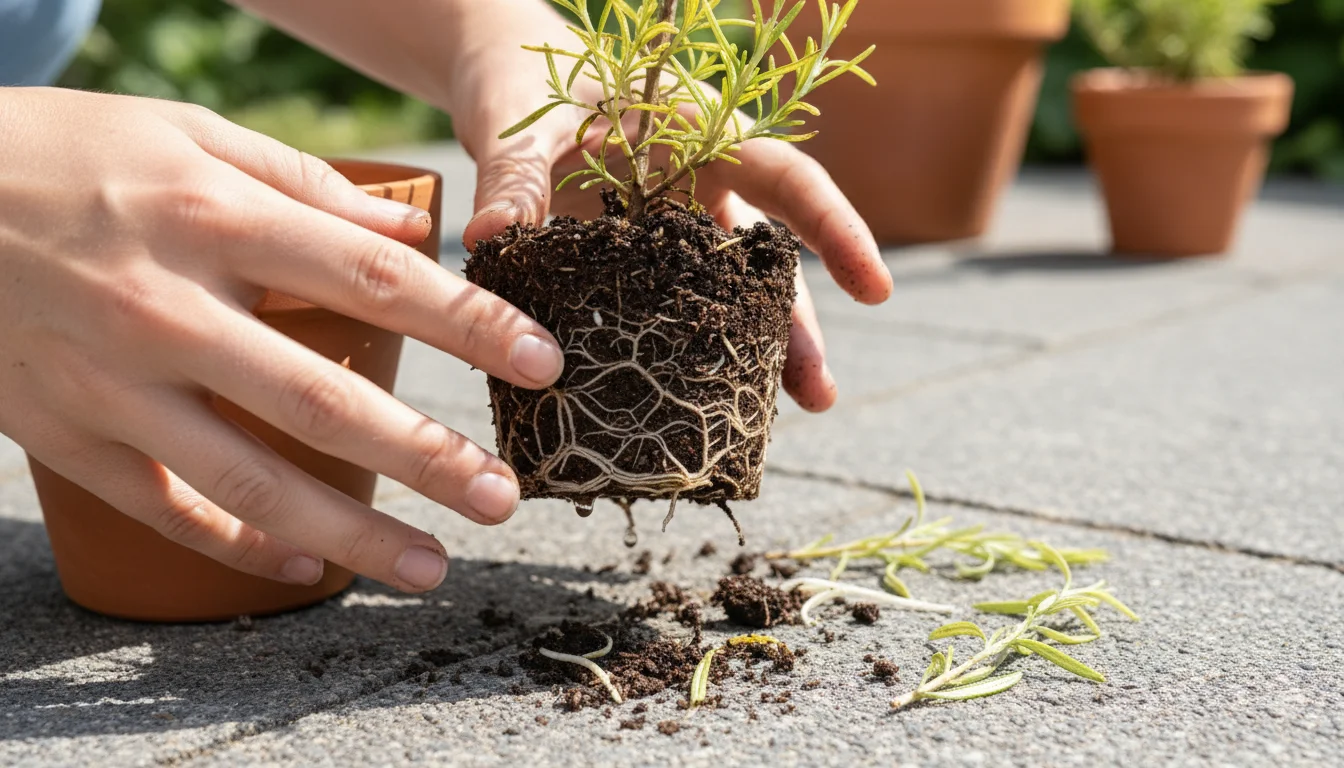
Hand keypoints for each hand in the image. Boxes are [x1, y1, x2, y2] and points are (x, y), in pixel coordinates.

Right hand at [0, 87, 567, 591]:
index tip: (543, 363)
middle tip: (504, 497)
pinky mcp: (65, 436)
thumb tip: (412, 230)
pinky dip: (238, 545)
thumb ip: (306, 183)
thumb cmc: (74, 156)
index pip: (374, 278)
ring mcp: (110, 384)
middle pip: (323, 400)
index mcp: (213, 218)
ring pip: (248, 479)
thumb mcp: (190, 136)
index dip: (471, 324)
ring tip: (432, 566)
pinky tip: (308, 563)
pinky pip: (165, 509)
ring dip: (351, 534)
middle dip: (428, 457)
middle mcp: (166, 307)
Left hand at [454, 4, 892, 412]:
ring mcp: (666, 226)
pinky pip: (664, 307)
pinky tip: (685, 399)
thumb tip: (494, 236)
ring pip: (723, 294)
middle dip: (797, 328)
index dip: (835, 230)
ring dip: (747, 352)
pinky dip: (679, 350)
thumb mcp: (522, 118)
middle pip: (764, 261)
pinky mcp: (629, 258)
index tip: (875, 290)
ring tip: (768, 420)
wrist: (498, 73)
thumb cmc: (525, 77)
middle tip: (820, 395)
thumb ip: (515, 173)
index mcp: (699, 134)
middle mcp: (696, 184)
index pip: (785, 179)